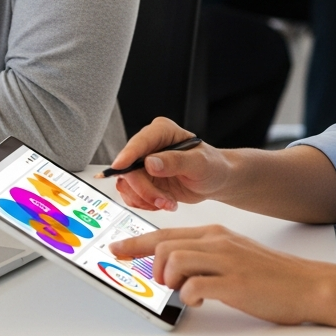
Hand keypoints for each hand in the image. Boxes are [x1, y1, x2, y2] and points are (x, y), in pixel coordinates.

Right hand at [109, 117, 238, 211]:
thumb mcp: (199, 163)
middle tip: (165, 201)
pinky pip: (132, 195)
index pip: (139, 143)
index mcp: (161, 131)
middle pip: (129, 168)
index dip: (127, 155)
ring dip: (146, 199)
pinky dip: (146, 204)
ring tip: (168, 203)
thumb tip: (150, 163)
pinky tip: (164, 203)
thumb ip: (175, 161)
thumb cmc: (212, 166)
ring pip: (127, 184)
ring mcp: (143, 164)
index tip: (119, 168)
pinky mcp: (144, 181)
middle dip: (145, 189)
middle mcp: (148, 146)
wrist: (215, 180)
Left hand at [110, 224, 322, 320]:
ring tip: (182, 291)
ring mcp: (226, 261)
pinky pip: (196, 286)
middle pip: (164, 244)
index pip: (166, 233)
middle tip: (157, 281)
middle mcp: (217, 242)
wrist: (306, 284)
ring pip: (175, 260)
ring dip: (170, 280)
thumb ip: (204, 256)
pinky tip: (201, 300)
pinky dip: (190, 295)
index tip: (117, 249)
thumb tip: (173, 268)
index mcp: (214, 233)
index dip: (136, 242)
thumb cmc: (269, 273)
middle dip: (149, 263)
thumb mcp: (233, 253)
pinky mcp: (235, 283)